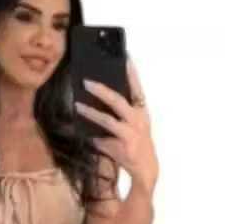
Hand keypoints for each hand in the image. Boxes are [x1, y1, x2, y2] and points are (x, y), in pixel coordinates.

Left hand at [74, 54, 158, 193]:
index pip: (136, 87)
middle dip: (102, 90)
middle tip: (86, 81)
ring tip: (78, 105)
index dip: (130, 71)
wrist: (146, 168)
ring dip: (91, 113)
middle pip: (118, 100)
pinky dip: (92, 136)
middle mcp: (138, 119)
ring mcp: (131, 132)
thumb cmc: (136, 143)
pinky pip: (102, 139)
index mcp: (141, 110)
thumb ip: (119, 113)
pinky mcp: (123, 146)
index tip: (124, 56)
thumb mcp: (132, 124)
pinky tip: (82, 132)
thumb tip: (96, 101)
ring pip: (107, 120)